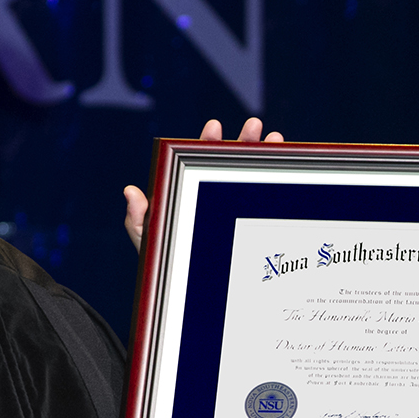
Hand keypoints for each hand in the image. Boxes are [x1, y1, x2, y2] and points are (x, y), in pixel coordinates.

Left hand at [123, 118, 284, 251]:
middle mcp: (214, 192)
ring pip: (251, 173)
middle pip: (230, 160)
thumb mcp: (149, 241)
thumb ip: (138, 218)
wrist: (192, 292)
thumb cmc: (167, 264)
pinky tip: (287, 165)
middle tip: (254, 125)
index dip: (207, 142)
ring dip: (265, 153)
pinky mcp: (251, 219)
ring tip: (276, 139)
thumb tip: (131, 191)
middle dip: (243, 140)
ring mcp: (234, 204)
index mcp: (189, 190)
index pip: (198, 160)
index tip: (214, 126)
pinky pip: (266, 195)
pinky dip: (278, 179)